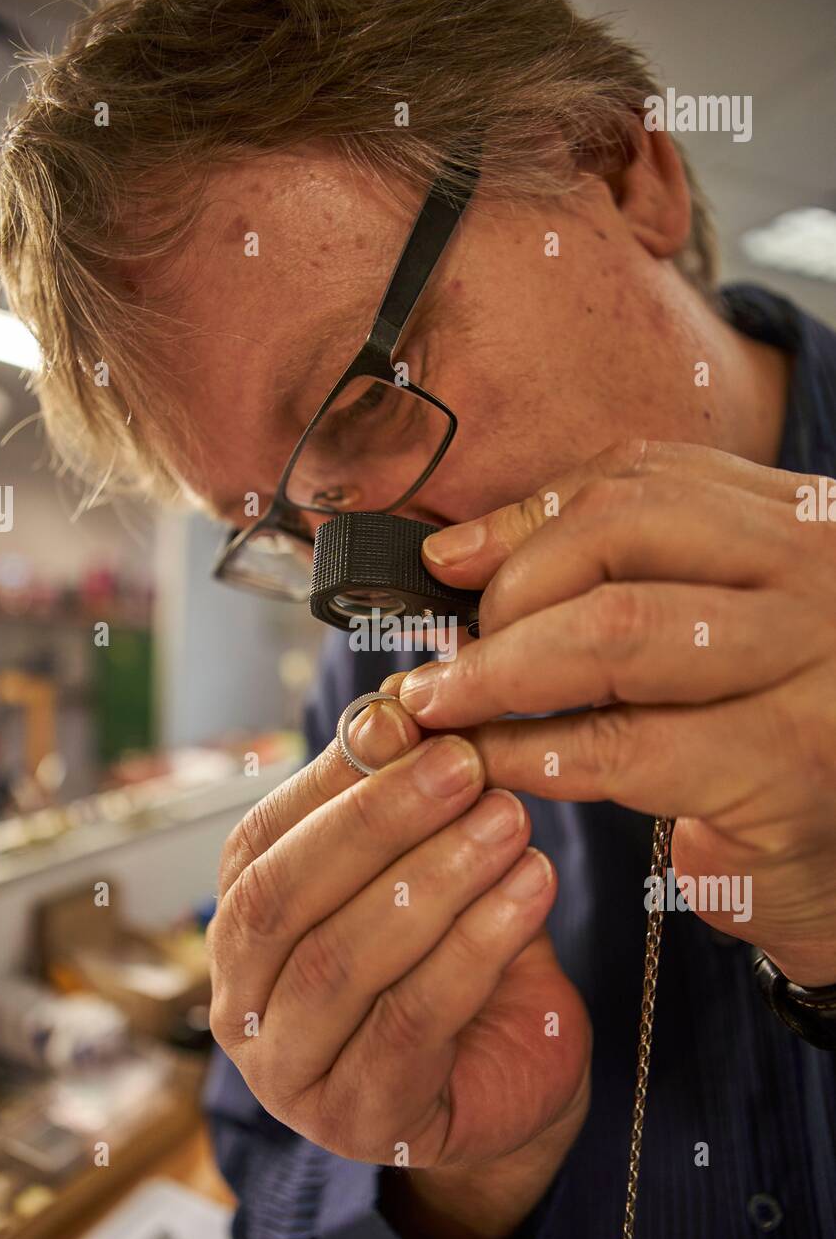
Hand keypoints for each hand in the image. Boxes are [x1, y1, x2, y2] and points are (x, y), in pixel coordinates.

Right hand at [209, 679, 589, 1197]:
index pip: (261, 841)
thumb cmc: (456, 954)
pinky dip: (475, 945)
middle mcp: (242, 1000)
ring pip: (342, 962)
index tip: (417, 723)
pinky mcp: (361, 1119)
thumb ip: (403, 797)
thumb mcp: (426, 863)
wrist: (512, 1071)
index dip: (335, 778)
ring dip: (432, 879)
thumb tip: (398, 703)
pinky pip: (412, 1021)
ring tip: (508, 821)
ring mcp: (291, 1072)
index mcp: (243, 926)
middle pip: (282, 899)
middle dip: (376, 822)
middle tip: (464, 767)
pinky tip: (531, 888)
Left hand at [399, 438, 835, 986]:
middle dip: (506, 593)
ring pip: (615, 630)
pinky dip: (533, 752)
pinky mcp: (790, 762)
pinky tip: (493, 762)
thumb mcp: (697, 635)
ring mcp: (815, 662)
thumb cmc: (756, 743)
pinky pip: (625, 745)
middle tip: (449, 657)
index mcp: (798, 522)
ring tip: (441, 707)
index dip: (524, 521)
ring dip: (499, 672)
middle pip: (620, 529)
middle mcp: (821, 571)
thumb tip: (455, 553)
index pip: (639, 476)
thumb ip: (602, 575)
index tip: (448, 568)